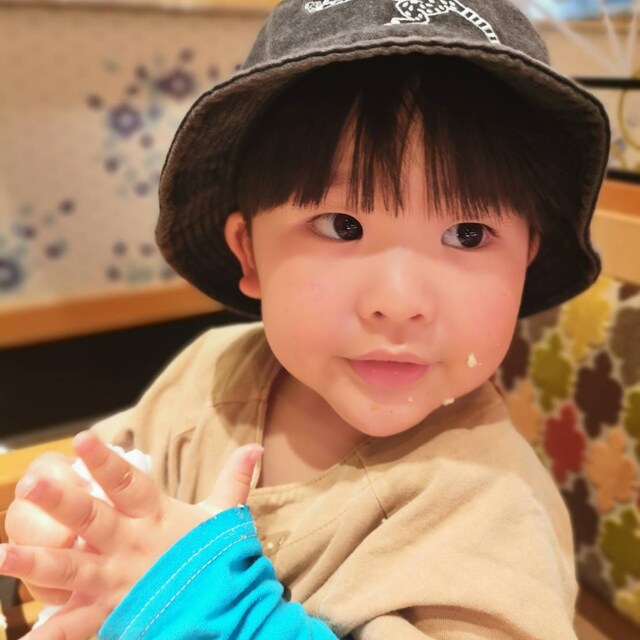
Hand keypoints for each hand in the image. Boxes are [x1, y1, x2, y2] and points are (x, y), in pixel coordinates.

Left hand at [0, 431, 262, 639]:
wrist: (223, 610)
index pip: (128, 483)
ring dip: (35, 562)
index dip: (105, 461)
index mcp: (155, 517)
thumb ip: (233, 479)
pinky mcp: (109, 615)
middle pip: (93, 520)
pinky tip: (24, 635)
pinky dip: (49, 632)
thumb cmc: (217, 559)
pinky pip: (73, 626)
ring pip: (70, 569)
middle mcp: (130, 546)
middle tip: (32, 486)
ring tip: (1, 554)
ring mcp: (116, 581)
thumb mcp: (224, 516)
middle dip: (62, 503)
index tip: (82, 439)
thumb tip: (254, 446)